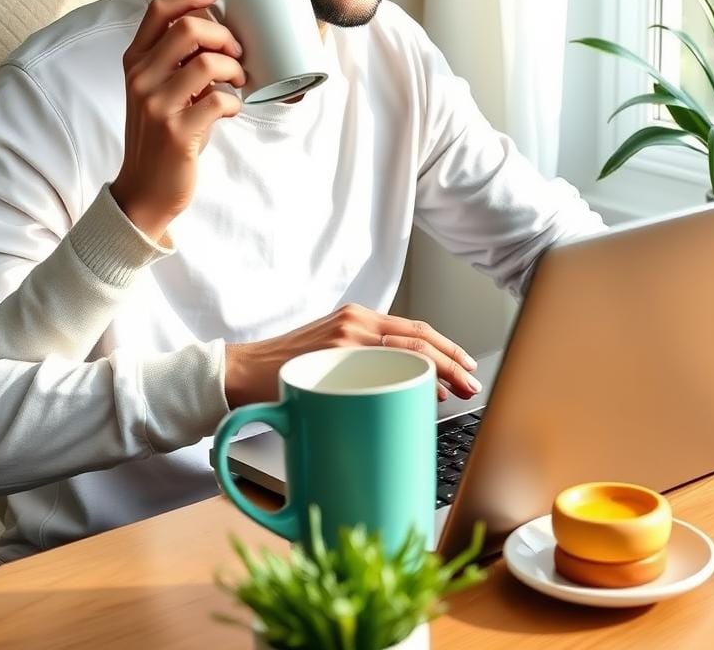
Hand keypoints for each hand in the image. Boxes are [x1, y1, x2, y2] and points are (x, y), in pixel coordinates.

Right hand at [110, 0, 244, 241]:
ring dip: (234, 69)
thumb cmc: (162, 135)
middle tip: (237, 54)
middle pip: (189, 29)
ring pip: (206, 63)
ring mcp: (157, 105)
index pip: (159, 10)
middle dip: (224, 36)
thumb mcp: (158, 91)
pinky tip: (231, 110)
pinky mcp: (177, 132)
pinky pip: (219, 100)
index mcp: (135, 62)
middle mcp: (141, 78)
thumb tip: (219, 30)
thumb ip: (175, 62)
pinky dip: (234, 102)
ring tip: (238, 83)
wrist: (145, 189)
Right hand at [224, 304, 480, 406]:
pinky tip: (423, 393)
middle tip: (472, 382)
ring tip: (458, 389)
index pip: (414, 330)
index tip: (467, 365)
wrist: (241, 372)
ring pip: (406, 350)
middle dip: (452, 361)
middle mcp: (355, 323)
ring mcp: (345, 339)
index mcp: (358, 319)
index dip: (447, 347)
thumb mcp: (331, 354)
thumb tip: (410, 385)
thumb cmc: (286, 369)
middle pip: (418, 338)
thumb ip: (365, 360)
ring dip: (439, 371)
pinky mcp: (331, 357)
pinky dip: (408, 379)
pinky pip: (380, 368)